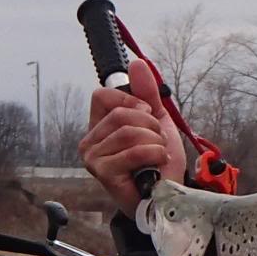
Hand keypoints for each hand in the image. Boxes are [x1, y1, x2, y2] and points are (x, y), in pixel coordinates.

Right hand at [79, 59, 187, 218]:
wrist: (167, 193)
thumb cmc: (158, 162)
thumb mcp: (157, 121)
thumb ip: (147, 94)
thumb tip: (136, 62)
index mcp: (98, 126)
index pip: (103, 94)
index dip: (131, 101)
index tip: (147, 116)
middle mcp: (89, 141)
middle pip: (121, 114)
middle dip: (150, 126)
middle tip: (157, 142)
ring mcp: (93, 157)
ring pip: (129, 131)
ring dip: (155, 142)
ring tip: (157, 154)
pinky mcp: (102, 172)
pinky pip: (133, 150)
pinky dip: (154, 154)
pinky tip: (156, 164)